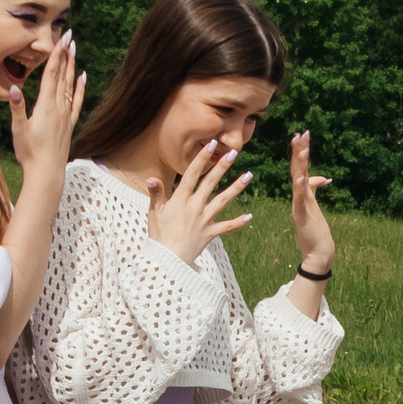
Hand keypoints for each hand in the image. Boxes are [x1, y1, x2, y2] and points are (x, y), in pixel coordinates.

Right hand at [5, 31, 82, 182]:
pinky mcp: (69, 123)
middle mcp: (59, 107)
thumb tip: (14, 88)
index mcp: (45, 106)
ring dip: (72, 67)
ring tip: (74, 50)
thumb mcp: (18, 129)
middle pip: (62, 75)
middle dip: (65, 54)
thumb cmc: (29, 152)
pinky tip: (83, 77)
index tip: (61, 39)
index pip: (51, 74)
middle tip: (69, 36)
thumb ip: (17, 108)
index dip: (56, 55)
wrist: (47, 172)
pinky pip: (77, 101)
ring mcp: (66, 115)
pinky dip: (80, 88)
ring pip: (70, 85)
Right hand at [147, 139, 252, 264]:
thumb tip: (152, 178)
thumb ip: (156, 193)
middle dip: (222, 166)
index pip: (192, 173)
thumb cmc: (158, 235)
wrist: (167, 259)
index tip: (212, 144)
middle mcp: (195, 206)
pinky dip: (238, 222)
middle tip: (234, 152)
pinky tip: (250, 216)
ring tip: (249, 175)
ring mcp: (205, 219)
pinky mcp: (211, 233)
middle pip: (211, 183)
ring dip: (237, 187)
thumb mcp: (154, 212)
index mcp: (180, 199)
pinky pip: (227, 227)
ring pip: (223, 200)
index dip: (202, 157)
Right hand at [289, 131, 334, 274]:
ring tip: (302, 149)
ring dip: (300, 165)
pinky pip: (301, 199)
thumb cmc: (315, 230)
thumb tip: (324, 178)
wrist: (317, 252)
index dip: (303, 151)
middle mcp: (300, 197)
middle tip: (299, 133)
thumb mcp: (315, 205)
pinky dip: (300, 188)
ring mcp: (300, 205)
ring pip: (298, 181)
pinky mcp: (302, 216)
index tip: (305, 133)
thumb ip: (315, 189)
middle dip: (299, 151)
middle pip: (298, 169)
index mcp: (303, 193)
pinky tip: (301, 177)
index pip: (302, 167)